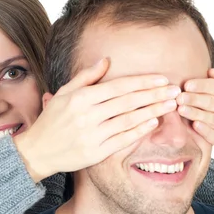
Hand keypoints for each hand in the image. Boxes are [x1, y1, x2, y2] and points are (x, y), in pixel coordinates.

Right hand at [15, 58, 180, 181]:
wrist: (37, 152)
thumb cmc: (52, 121)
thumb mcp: (64, 94)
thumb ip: (86, 77)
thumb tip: (107, 60)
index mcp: (80, 98)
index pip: (118, 86)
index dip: (142, 82)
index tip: (162, 79)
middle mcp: (86, 115)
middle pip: (127, 102)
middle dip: (154, 95)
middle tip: (175, 91)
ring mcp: (91, 135)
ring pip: (128, 120)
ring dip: (152, 112)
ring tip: (170, 106)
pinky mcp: (94, 153)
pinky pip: (121, 140)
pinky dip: (139, 131)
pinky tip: (153, 123)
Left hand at [176, 68, 213, 159]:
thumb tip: (210, 70)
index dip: (202, 85)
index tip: (186, 85)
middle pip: (213, 103)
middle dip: (195, 99)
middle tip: (179, 98)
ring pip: (213, 119)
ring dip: (196, 113)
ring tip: (181, 109)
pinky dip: (205, 131)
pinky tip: (195, 125)